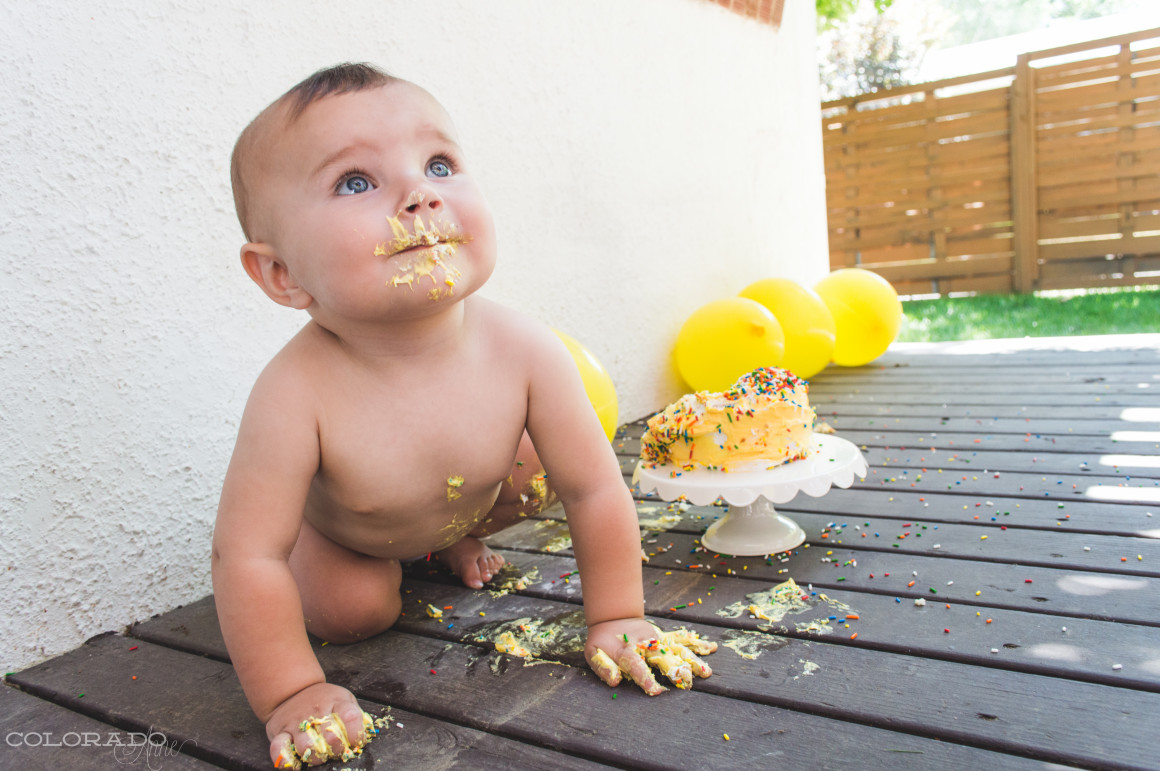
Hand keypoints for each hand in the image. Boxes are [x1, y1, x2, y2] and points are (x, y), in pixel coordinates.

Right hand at [265, 682, 375, 767]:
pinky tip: (295, 766)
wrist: (294, 690)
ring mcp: (297, 721)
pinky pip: (279, 748)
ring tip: (319, 758)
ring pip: (306, 745)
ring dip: (315, 757)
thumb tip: (366, 737)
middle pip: (330, 736)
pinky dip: (285, 760)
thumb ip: (355, 716)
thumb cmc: (325, 701)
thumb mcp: (343, 699)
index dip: (356, 733)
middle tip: (337, 753)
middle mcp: (316, 711)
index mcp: (337, 701)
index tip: (356, 743)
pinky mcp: (280, 731)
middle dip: (337, 750)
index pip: (351, 716)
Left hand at [585, 618, 716, 695]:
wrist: (612, 619)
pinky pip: (681, 639)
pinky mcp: (664, 637)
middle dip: (676, 670)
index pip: (637, 666)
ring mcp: (657, 640)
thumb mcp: (593, 653)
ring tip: (706, 672)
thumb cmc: (602, 642)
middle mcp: (646, 645)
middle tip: (688, 681)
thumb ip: (603, 667)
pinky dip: (697, 643)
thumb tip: (615, 681)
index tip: (656, 691)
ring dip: (692, 660)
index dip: (645, 678)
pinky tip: (712, 647)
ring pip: (676, 649)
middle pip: (663, 658)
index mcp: (627, 651)